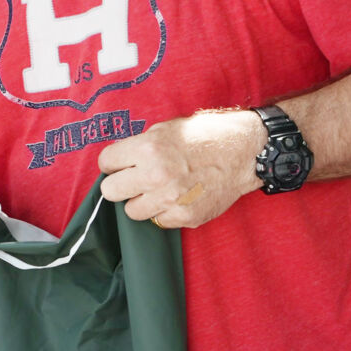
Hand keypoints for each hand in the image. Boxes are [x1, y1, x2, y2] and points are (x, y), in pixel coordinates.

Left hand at [97, 110, 265, 228]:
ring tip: (158, 190)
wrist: (245, 152)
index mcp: (148, 148)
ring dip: (141, 201)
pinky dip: (164, 212)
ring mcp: (171, 198)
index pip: (106, 163)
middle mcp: (156, 175)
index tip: (121, 164)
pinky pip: (158, 221)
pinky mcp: (186, 216)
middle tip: (134, 180)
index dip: (113, 163)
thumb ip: (140, 146)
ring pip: (132, 211)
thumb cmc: (207, 136)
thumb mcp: (167, 129)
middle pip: (111, 191)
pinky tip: (177, 198)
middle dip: (120, 184)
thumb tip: (119, 162)